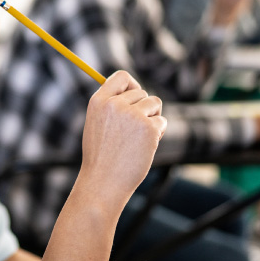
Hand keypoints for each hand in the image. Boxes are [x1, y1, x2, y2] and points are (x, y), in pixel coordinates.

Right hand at [81, 71, 166, 198]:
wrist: (103, 182)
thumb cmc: (100, 157)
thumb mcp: (97, 125)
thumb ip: (112, 106)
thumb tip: (135, 92)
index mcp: (98, 101)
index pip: (121, 77)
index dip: (131, 85)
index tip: (134, 97)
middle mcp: (115, 104)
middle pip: (142, 92)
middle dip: (143, 109)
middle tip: (133, 131)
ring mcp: (132, 115)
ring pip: (155, 103)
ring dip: (153, 118)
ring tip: (139, 139)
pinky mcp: (148, 128)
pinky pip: (162, 121)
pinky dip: (158, 134)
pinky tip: (144, 148)